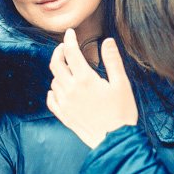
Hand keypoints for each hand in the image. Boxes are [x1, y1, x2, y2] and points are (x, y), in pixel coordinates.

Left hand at [46, 29, 137, 148]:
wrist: (115, 141)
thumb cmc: (122, 112)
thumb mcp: (121, 84)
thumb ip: (112, 60)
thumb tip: (107, 41)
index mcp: (85, 79)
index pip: (71, 52)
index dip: (69, 39)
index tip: (70, 32)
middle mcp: (71, 90)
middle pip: (56, 65)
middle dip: (59, 52)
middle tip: (64, 47)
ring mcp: (65, 104)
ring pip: (54, 81)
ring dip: (58, 71)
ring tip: (68, 69)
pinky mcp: (64, 116)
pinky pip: (52, 100)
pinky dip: (53, 91)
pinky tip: (59, 90)